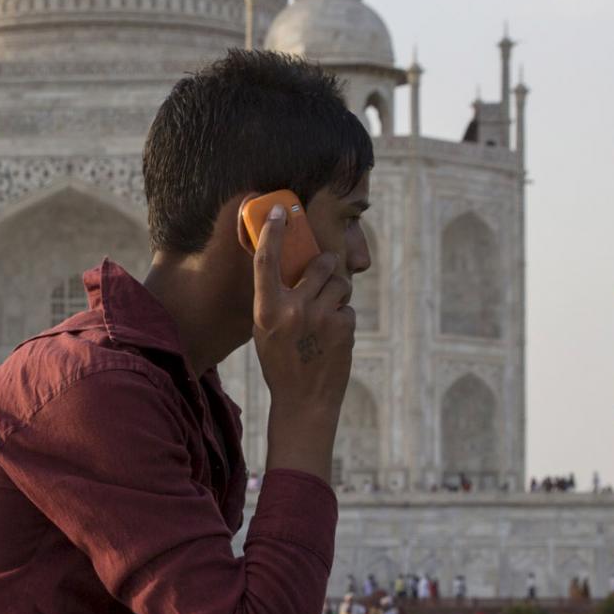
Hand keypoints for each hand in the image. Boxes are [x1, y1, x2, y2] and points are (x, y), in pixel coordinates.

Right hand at [250, 206, 353, 416]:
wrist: (303, 402)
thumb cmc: (281, 363)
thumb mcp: (266, 331)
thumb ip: (276, 300)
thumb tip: (295, 266)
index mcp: (266, 311)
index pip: (266, 261)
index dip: (272, 232)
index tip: (279, 211)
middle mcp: (293, 310)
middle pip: (320, 264)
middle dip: (326, 266)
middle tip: (323, 276)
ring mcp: (320, 318)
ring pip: (340, 284)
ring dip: (337, 294)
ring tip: (326, 317)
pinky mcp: (343, 327)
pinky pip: (348, 309)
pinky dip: (342, 320)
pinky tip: (332, 340)